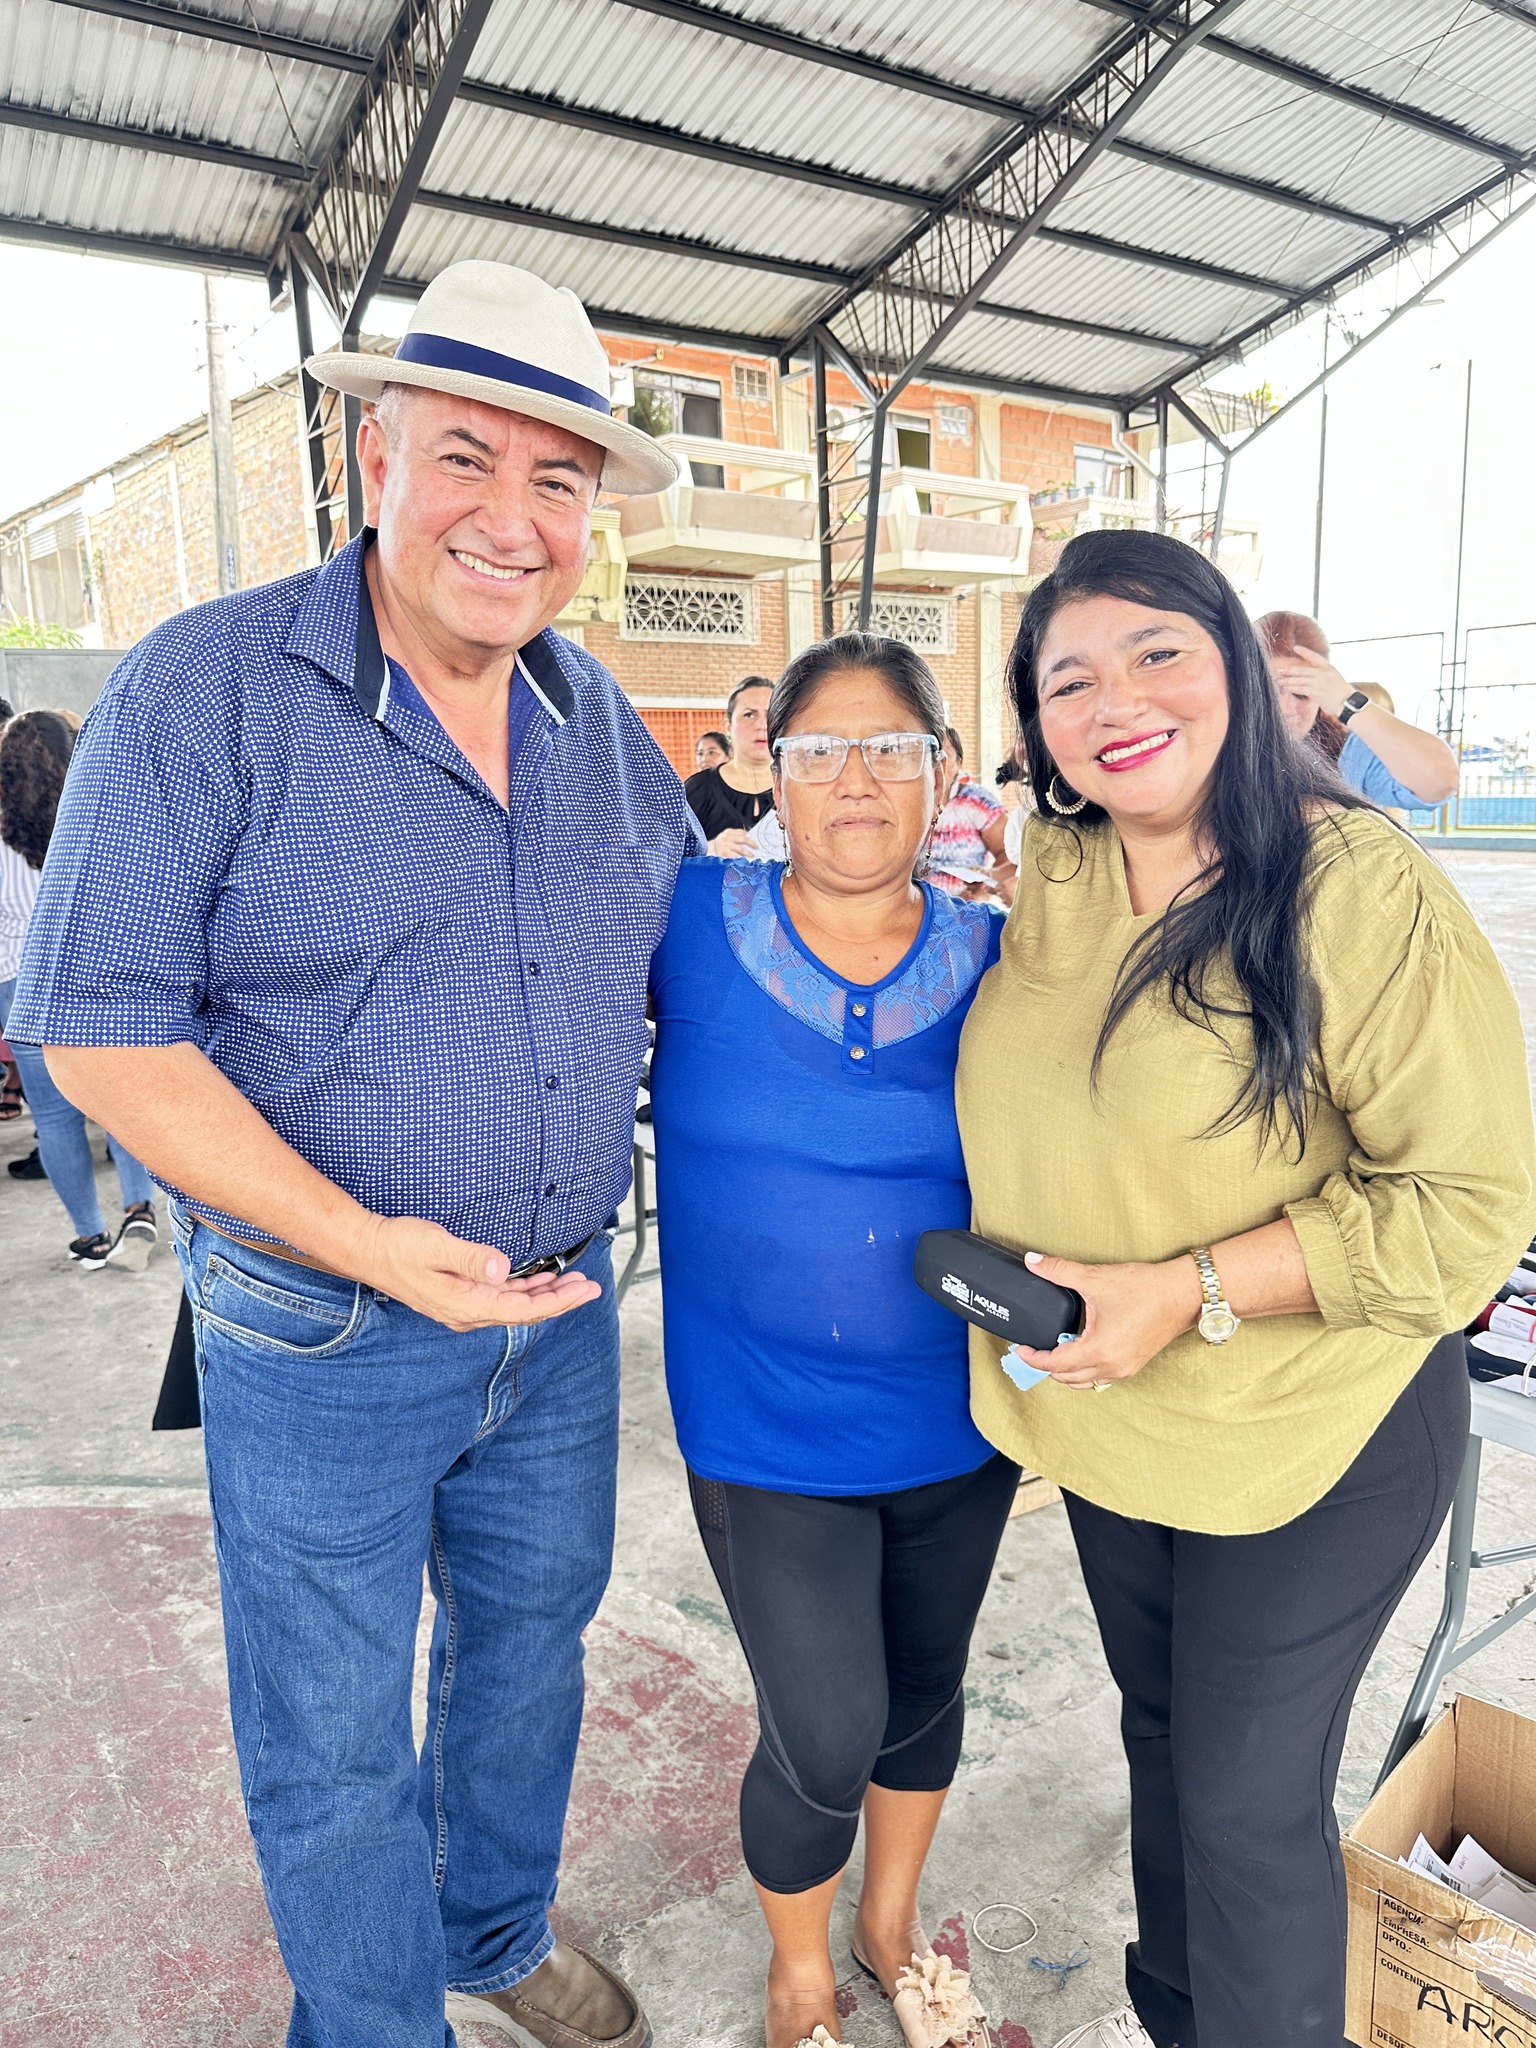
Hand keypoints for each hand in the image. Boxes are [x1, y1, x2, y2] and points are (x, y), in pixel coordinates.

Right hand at [348, 1214, 601, 1331]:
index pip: (524, 1312)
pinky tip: (537, 1281)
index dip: (560, 1302)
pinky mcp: (459, 1295)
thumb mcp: (437, 1246)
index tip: (587, 1291)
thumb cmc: (399, 1247)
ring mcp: (463, 1306)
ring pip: (514, 1305)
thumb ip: (471, 1257)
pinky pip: (500, 1298)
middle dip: (560, 1300)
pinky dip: (524, 1290)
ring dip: (545, 1295)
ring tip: (573, 1283)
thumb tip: (503, 1268)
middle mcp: (467, 1313)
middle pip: (525, 1312)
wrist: (368, 1249)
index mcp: (466, 1306)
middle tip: (591, 1287)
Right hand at [708, 828, 756, 856]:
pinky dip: (740, 858)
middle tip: (756, 847)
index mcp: (728, 832)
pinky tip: (744, 860)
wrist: (709, 849)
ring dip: (747, 853)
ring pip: (740, 849)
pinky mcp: (724, 854)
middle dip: (751, 843)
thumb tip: (750, 838)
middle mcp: (727, 838)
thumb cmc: (722, 843)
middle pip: (742, 839)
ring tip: (752, 855)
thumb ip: (736, 835)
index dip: (749, 836)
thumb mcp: (727, 836)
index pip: (741, 832)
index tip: (755, 841)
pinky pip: (734, 856)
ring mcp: (725, 846)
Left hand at [1005, 1250, 1201, 1388]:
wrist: (1183, 1294)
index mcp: (1098, 1349)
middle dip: (1046, 1367)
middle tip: (1032, 1350)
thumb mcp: (1095, 1277)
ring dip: (1066, 1372)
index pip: (1054, 1364)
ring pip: (1085, 1382)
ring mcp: (1124, 1369)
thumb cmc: (1146, 1288)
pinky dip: (1086, 1371)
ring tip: (1054, 1351)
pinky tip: (1081, 1351)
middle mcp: (1111, 1366)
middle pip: (1067, 1378)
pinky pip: (1102, 1378)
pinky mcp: (1134, 1365)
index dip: (1032, 1358)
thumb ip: (1059, 1270)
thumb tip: (1032, 1262)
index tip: (1020, 1349)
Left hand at [1268, 644, 1353, 718]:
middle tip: (1279, 670)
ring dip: (1288, 681)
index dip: (1305, 652)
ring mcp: (1320, 684)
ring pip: (1300, 681)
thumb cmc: (1338, 689)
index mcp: (1328, 667)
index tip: (1296, 647)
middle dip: (1290, 670)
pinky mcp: (1317, 694)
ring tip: (1279, 681)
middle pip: (1303, 670)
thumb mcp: (1332, 675)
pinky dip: (1293, 688)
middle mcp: (1323, 674)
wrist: (1347, 701)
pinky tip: (1287, 688)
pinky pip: (1302, 690)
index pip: (1315, 657)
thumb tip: (1306, 671)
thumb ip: (1320, 672)